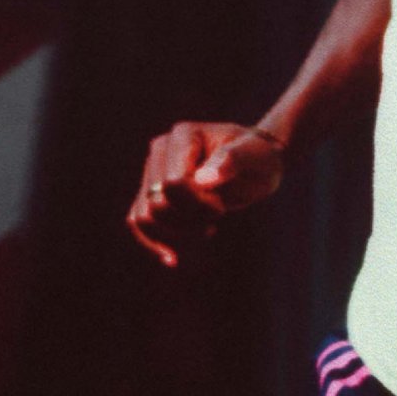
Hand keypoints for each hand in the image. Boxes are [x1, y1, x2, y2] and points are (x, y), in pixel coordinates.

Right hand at [127, 122, 284, 264]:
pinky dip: (153, 243)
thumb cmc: (258, 157)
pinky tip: (172, 259)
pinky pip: (138, 221)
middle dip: (188, 221)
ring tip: (206, 229)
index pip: (173, 184)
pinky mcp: (152, 192)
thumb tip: (204, 180)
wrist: (254, 164)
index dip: (197, 205)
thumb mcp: (256, 157)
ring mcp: (153, 171)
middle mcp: (160, 151)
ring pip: (144, 216)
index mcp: (183, 136)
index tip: (219, 205)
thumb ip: (232, 161)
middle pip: (156, 204)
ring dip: (176, 234)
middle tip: (217, 213)